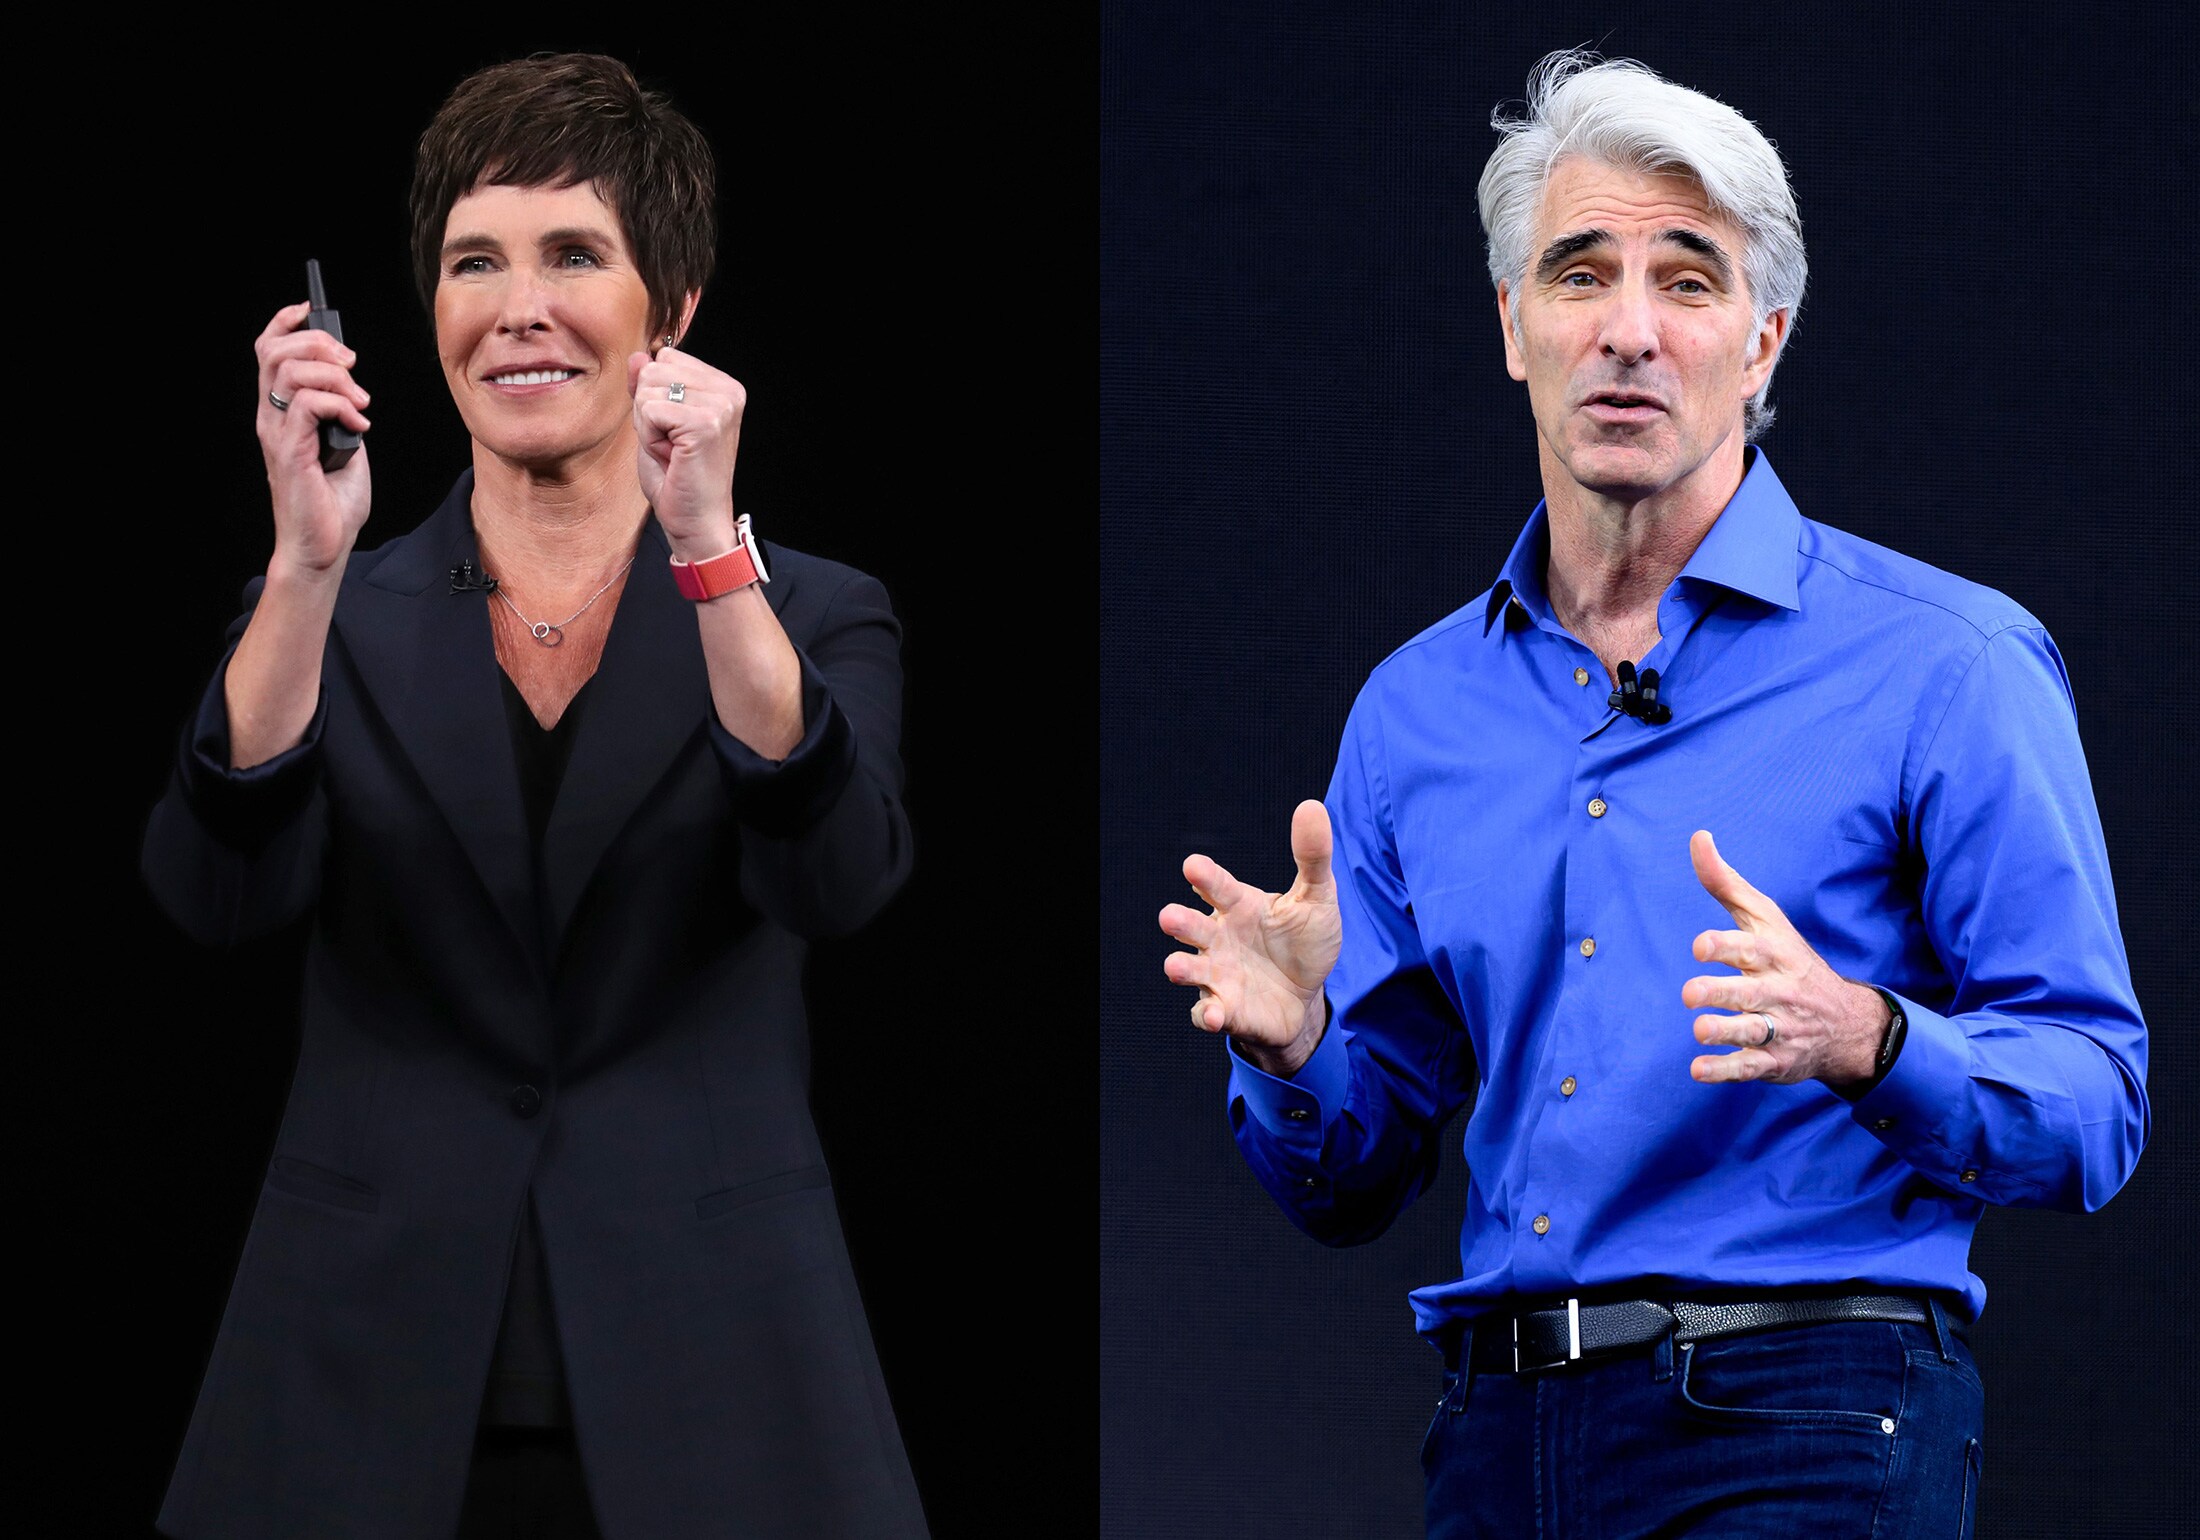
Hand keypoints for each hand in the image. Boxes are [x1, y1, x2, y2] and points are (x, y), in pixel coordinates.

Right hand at [255, 301, 371, 575]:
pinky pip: (307, 404)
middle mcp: (271, 416)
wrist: (323, 546)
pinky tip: (359, 424)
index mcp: (280, 410)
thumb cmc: (333, 502)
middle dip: (319, 344)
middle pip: (276, 350)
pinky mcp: (290, 450)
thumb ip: (341, 412)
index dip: (285, 322)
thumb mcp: (345, 444)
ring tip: (361, 403)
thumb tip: (351, 388)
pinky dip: (340, 405)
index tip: (310, 311)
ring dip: (336, 378)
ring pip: (291, 372)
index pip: (267, 350)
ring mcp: (277, 432)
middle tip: (352, 366)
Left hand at [627, 344, 743, 558]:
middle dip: (648, 410)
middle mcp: (728, 391)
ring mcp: (721, 406)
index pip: (665, 359)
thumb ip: (647, 387)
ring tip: (672, 451)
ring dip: (648, 426)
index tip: (674, 431)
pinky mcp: (706, 423)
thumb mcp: (655, 423)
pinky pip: (649, 410)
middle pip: (653, 370)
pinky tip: (671, 457)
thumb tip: (638, 355)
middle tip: (671, 445)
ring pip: (648, 388)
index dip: (656, 397)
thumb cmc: (677, 477)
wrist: (696, 522)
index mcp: (723, 386)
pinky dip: (649, 437)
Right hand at [1159, 801, 1341, 1076]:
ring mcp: (1217, 975)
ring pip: (1188, 969)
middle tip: (1170, 918)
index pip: (1217, 886)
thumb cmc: (1303, 942)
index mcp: (1238, 906)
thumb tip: (1313, 806)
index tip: (1193, 866)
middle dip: (1179, 922)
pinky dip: (1208, 1016)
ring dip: (1181, 968)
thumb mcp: (1317, 899)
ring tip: (1176, 967)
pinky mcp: (1225, 1009)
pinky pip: (1207, 1014)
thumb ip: (1312, 857)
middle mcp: (1219, 938)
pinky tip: (1217, 1015)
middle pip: (1190, 926)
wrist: (1306, 997)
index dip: (1205, 876)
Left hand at [1682, 829, 1887, 1086]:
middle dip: (1721, 993)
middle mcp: (1777, 991)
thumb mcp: (1764, 919)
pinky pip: (1749, 1068)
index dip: (1724, 946)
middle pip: (1748, 992)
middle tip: (1691, 994)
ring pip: (1750, 1032)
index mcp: (1773, 954)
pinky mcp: (1774, 1061)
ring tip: (1699, 1030)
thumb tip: (1698, 837)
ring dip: (1723, 1032)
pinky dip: (1725, 1070)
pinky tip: (1698, 1069)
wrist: (1845, 1023)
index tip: (1700, 946)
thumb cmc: (1788, 960)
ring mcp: (1778, 1028)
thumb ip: (1726, 883)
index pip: (1749, 948)